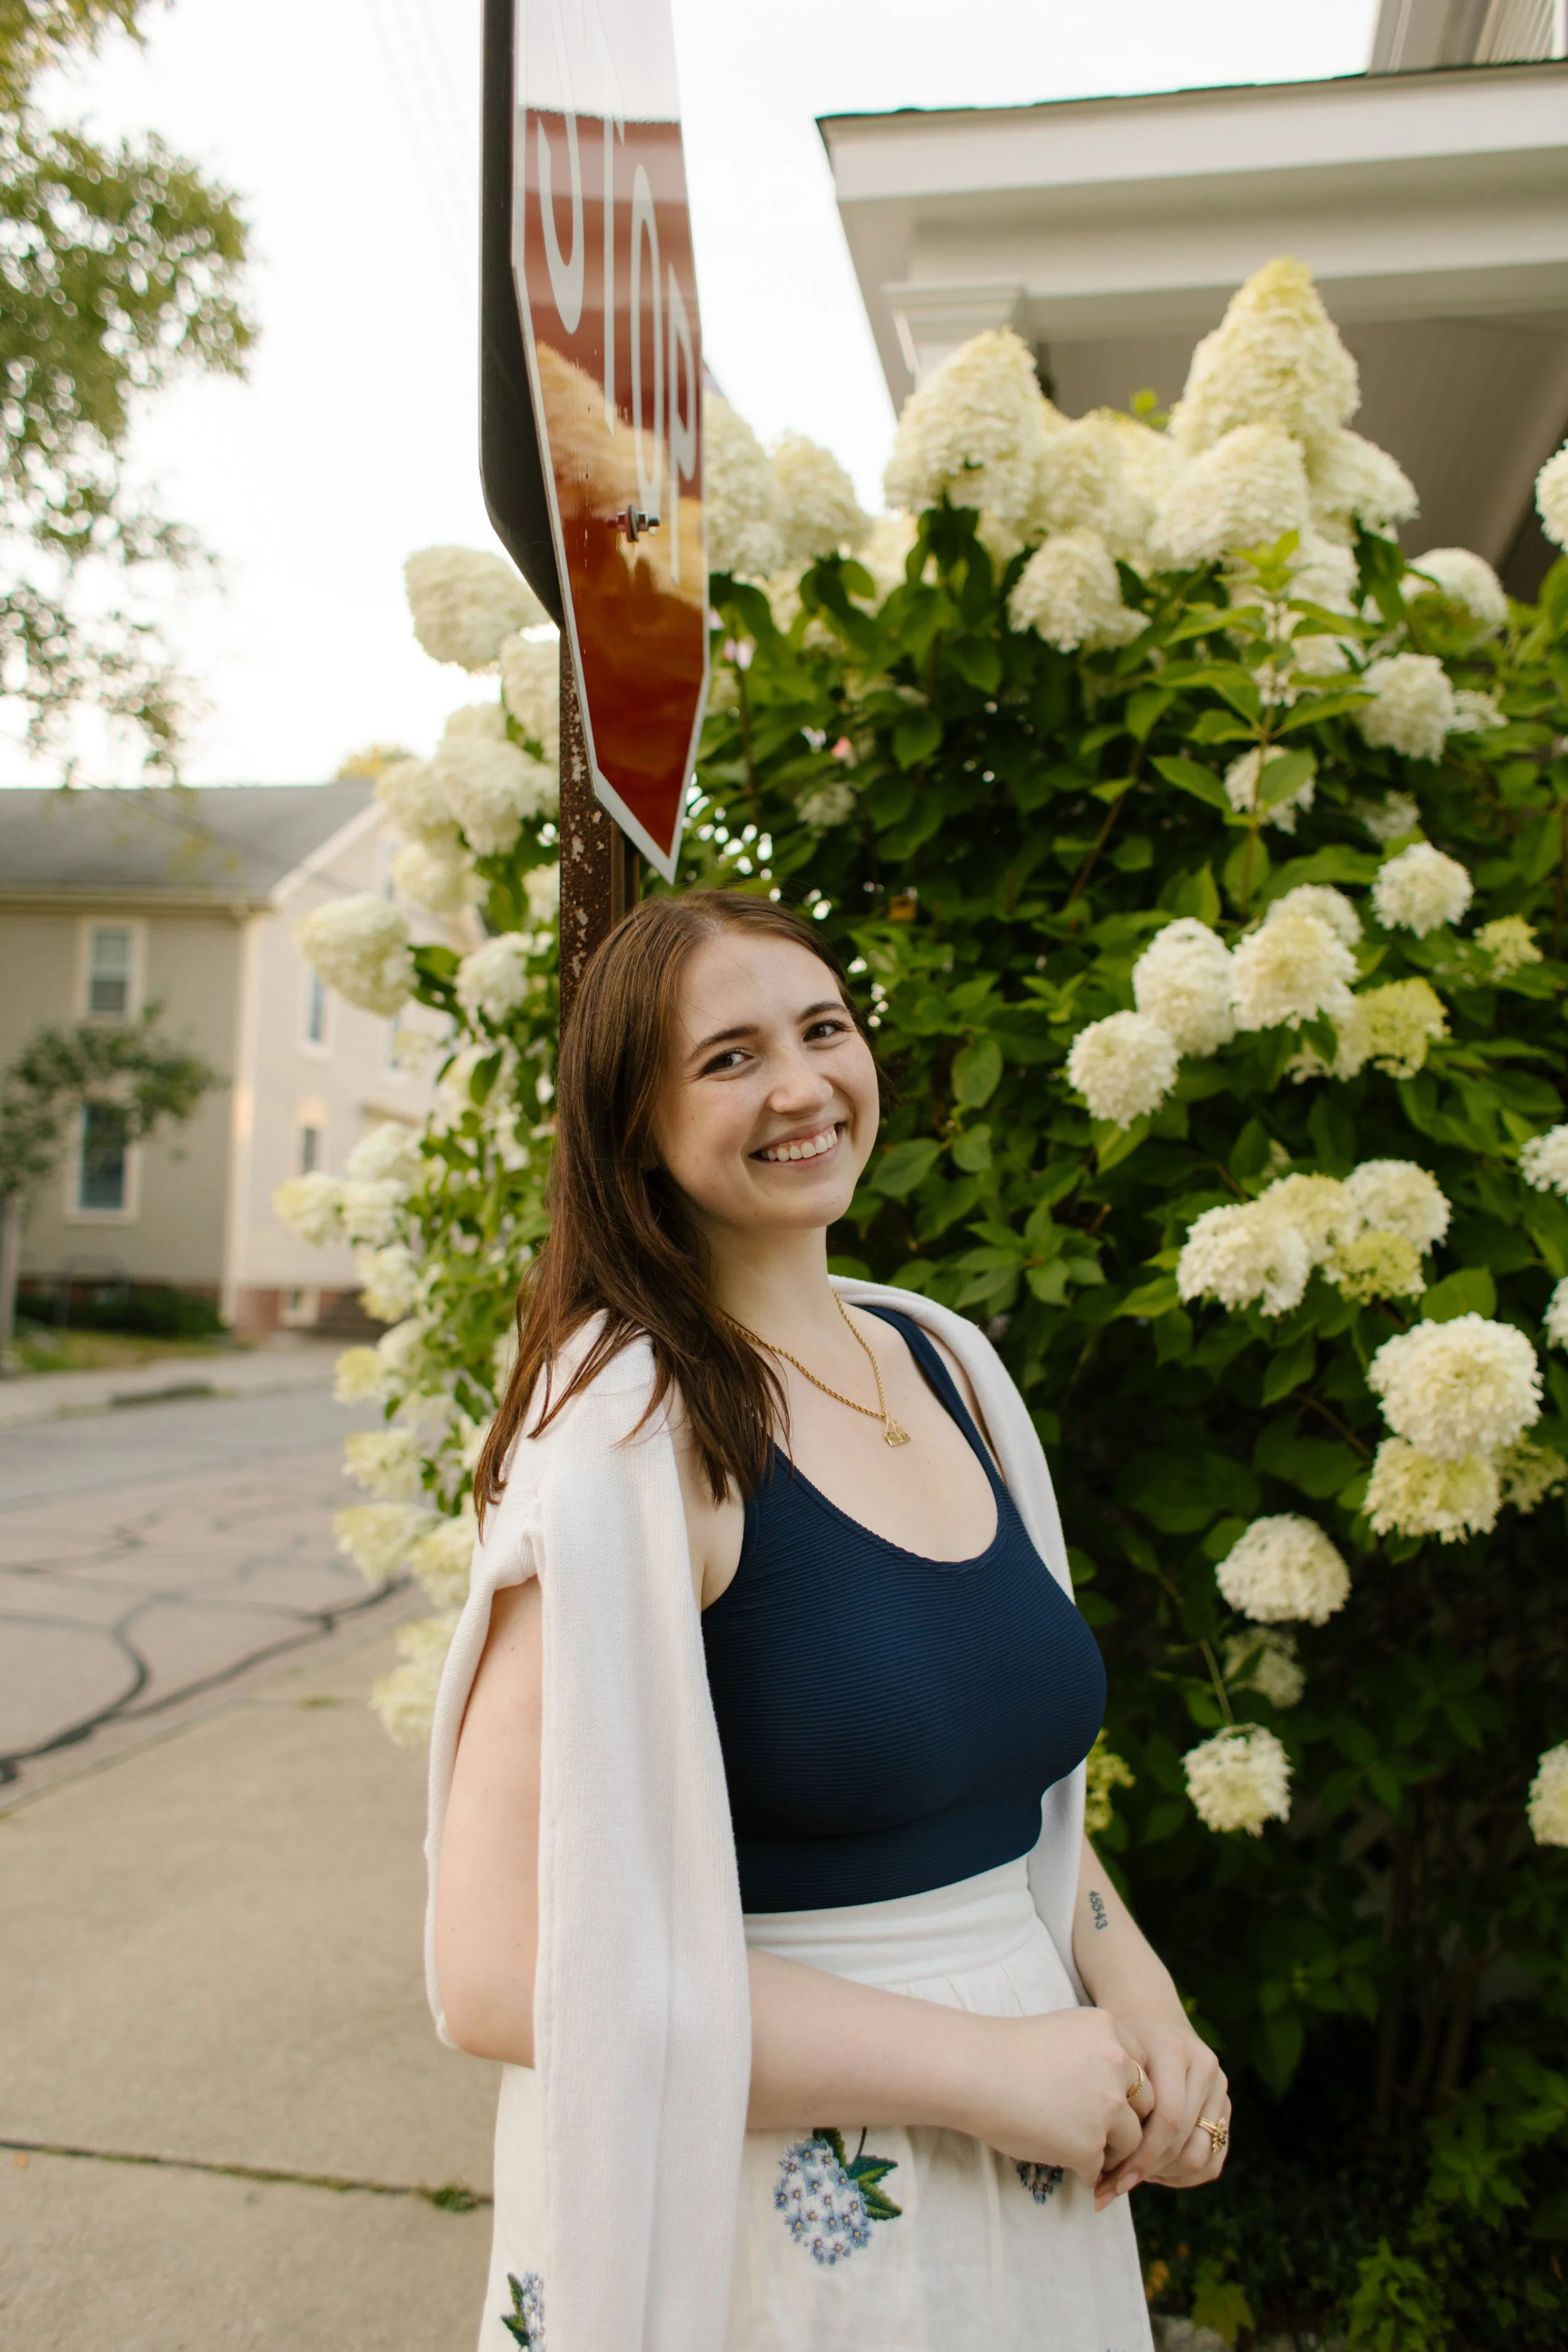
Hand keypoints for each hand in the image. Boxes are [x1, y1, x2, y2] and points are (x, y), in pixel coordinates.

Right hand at [959, 2006, 1150, 2189]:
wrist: (973, 2071)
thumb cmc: (1006, 2052)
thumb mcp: (1063, 2033)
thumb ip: (1096, 2055)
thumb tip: (1117, 2094)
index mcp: (1108, 2028)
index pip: (1142, 2066)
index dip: (1127, 2088)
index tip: (1105, 2098)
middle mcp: (1117, 2064)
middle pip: (1146, 2103)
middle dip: (1127, 2121)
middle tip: (1102, 2133)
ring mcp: (1107, 2106)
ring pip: (1131, 2140)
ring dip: (1112, 2150)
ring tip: (1082, 2151)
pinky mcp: (1090, 2145)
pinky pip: (1100, 2166)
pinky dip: (1086, 2170)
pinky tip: (1064, 2162)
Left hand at [1097, 2001, 1228, 2205]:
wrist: (1147, 2008)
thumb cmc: (1118, 2037)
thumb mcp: (1110, 2056)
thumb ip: (1113, 2100)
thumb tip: (1099, 2171)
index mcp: (1174, 2050)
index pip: (1167, 2120)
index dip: (1140, 2157)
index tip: (1108, 2180)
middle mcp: (1204, 2066)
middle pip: (1184, 2142)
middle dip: (1148, 2171)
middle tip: (1114, 2186)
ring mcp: (1220, 2084)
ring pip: (1201, 2155)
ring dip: (1166, 2175)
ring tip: (1134, 2176)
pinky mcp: (1225, 2101)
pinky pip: (1214, 2155)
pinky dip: (1186, 2173)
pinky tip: (1157, 2170)